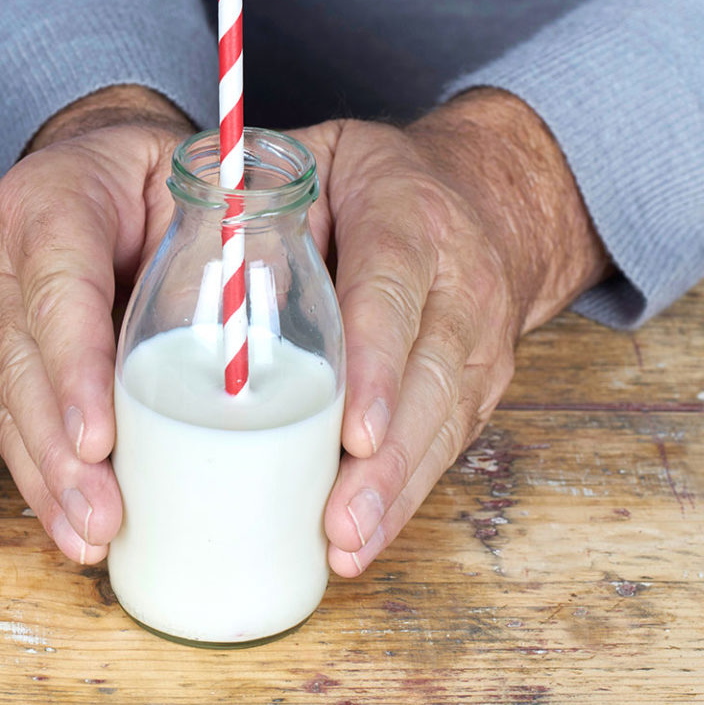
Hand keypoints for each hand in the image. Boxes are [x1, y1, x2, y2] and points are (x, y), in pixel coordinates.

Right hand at [0, 86, 193, 563]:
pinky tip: (73, 523)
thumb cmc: (154, 175)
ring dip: (47, 479)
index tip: (101, 440)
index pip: (59, 290)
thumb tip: (265, 314)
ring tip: (89, 538)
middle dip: (58, 452)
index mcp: (50, 202)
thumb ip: (224, 234)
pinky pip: (12, 420)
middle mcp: (1, 258)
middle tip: (102, 515)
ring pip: (7, 404)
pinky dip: (43, 476)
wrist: (93, 166)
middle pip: (21, 364)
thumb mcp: (194, 178)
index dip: (75, 370)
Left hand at [291, 88, 610, 575]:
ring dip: (396, 493)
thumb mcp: (321, 159)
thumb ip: (265, 202)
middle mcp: (459, 283)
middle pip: (427, 379)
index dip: (377, 366)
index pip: (392, 294)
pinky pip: (448, 444)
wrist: (489, 196)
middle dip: (384, 460)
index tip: (352, 432)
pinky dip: (407, 495)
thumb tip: (214, 268)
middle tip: (340, 519)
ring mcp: (479, 340)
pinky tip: (365, 537)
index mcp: (410, 218)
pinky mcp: (480, 384)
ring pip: (443, 423)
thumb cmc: (374, 182)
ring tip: (348, 545)